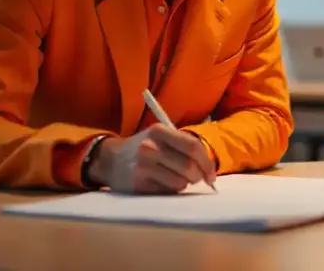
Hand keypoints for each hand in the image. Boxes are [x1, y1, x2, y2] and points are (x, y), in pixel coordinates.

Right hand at [88, 125, 216, 193]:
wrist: (111, 159)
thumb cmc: (146, 149)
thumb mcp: (161, 138)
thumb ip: (184, 147)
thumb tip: (209, 171)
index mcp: (160, 131)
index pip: (193, 147)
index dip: (207, 163)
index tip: (212, 176)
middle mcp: (150, 147)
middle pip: (188, 167)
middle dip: (197, 177)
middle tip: (195, 179)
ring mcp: (142, 166)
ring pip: (179, 183)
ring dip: (183, 184)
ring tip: (174, 178)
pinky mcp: (137, 184)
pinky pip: (166, 192)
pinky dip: (169, 190)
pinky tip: (161, 183)